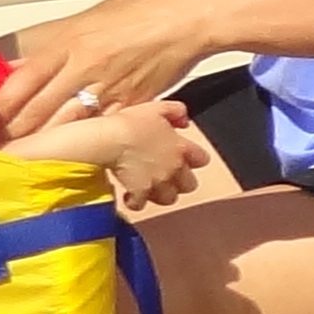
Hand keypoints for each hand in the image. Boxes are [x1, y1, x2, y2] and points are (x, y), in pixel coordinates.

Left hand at [0, 0, 253, 135]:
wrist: (189, 20)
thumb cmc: (140, 14)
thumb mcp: (88, 23)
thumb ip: (56, 48)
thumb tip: (21, 68)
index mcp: (68, 44)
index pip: (22, 81)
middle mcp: (83, 67)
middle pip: (38, 110)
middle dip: (12, 135)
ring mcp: (109, 89)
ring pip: (66, 125)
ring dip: (41, 145)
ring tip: (20, 161)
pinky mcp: (133, 105)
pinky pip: (102, 130)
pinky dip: (83, 146)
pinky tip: (68, 158)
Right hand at [94, 99, 212, 212]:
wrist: (110, 139)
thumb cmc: (131, 122)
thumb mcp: (157, 108)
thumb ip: (176, 111)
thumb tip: (184, 120)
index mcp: (182, 148)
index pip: (202, 160)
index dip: (193, 160)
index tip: (183, 158)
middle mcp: (175, 168)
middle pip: (189, 185)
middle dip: (180, 182)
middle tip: (166, 176)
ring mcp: (158, 183)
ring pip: (169, 198)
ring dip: (160, 194)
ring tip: (150, 187)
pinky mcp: (140, 193)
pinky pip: (141, 205)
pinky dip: (135, 202)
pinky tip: (129, 194)